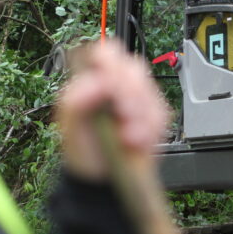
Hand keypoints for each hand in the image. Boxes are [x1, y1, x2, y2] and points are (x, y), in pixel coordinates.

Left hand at [55, 41, 169, 180]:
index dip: (112, 65)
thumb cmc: (82, 149)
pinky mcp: (154, 118)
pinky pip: (161, 114)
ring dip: (140, 117)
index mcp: (94, 80)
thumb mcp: (70, 126)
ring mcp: (138, 101)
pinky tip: (136, 142)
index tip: (111, 87)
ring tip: (126, 138)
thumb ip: (77, 100)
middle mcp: (117, 86)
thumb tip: (97, 81)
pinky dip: (150, 130)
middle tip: (122, 115)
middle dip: (131, 93)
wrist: (101, 180)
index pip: (107, 53)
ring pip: (151, 91)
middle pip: (134, 68)